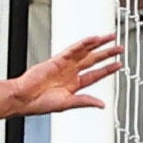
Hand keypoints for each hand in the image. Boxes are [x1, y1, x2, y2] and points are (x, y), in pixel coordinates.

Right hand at [0, 33, 121, 120]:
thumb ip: (85, 101)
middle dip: (107, 54)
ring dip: (98, 45)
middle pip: (93, 60)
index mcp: (74, 85)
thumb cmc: (40, 103)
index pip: (95, 75)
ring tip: (110, 38)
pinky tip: (93, 39)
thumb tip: (101, 104)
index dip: (107, 70)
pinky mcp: (57, 59)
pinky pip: (73, 49)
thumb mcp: (67, 104)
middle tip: (119, 47)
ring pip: (85, 52)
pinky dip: (83, 43)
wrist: (24, 97)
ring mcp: (64, 65)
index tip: (118, 65)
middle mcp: (70, 73)